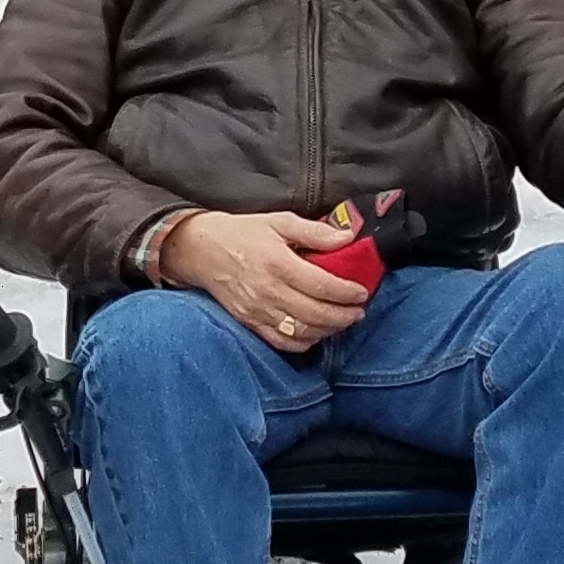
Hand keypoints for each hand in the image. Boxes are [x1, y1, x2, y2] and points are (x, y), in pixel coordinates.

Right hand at [159, 207, 375, 352]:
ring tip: (343, 321)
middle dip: (343, 316)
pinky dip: (304, 342)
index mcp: (278, 263)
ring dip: (328, 330)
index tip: (361, 292)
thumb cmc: (242, 233)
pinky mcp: (249, 323)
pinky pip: (282, 342)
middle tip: (358, 311)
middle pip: (315, 313)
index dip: (346, 292)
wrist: (201, 250)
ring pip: (302, 331)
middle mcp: (268, 291)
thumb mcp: (278, 222)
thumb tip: (346, 238)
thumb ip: (314, 232)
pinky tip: (317, 332)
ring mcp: (258, 311)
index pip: (322, 285)